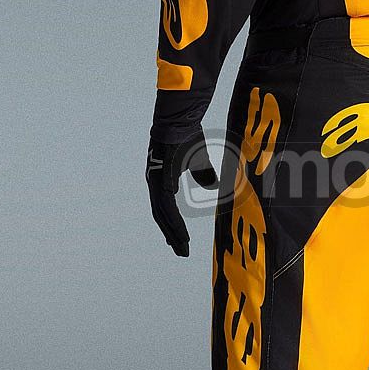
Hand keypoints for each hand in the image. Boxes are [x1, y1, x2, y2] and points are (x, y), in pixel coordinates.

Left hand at [146, 129, 218, 256]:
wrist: (181, 117)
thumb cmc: (188, 135)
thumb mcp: (199, 161)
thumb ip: (204, 175)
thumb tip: (212, 186)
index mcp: (163, 181)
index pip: (165, 210)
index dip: (172, 226)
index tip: (180, 242)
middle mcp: (156, 182)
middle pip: (161, 215)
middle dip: (171, 234)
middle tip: (181, 251)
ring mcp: (156, 179)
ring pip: (162, 212)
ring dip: (172, 230)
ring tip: (181, 246)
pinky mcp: (160, 175)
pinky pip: (165, 201)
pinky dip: (172, 218)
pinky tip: (178, 229)